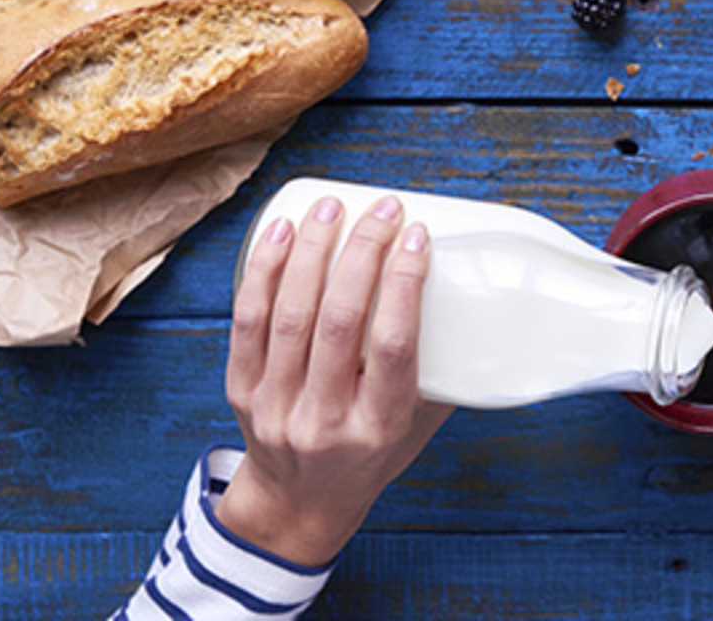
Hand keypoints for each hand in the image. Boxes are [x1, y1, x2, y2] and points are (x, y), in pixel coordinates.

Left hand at [216, 192, 453, 565]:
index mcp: (377, 427)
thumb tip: (473, 286)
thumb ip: (441, 369)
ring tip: (331, 207)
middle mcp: (324, 421)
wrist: (299, 505)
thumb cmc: (372, 454)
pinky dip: (263, 271)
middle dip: (362, 252)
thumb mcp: (418, 425)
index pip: (393, 346)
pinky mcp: (240, 391)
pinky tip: (281, 232)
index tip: (418, 235)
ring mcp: (276, 407)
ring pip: (290, 314)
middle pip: (339, 322)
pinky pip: (246, 322)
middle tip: (382, 209)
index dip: (406, 283)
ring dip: (312, 250)